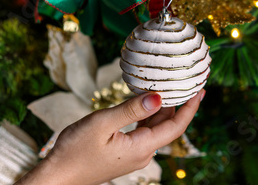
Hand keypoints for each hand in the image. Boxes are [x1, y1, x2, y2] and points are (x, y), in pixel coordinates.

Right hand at [16, 90, 203, 184]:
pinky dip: (147, 115)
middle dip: (178, 105)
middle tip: (185, 83)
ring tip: (167, 88)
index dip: (190, 108)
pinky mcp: (124, 154)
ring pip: (155, 128)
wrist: (56, 177)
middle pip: (167, 126)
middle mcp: (143, 153)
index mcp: (142, 147)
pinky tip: (144, 102)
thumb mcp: (102, 124)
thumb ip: (131, 110)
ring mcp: (134, 155)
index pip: (176, 126)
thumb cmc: (74, 151)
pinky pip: (143, 132)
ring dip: (162, 109)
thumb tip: (159, 97)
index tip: (201, 91)